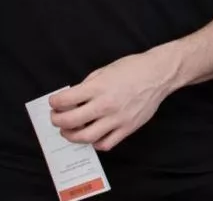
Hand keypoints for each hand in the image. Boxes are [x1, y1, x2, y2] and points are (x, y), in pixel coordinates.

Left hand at [48, 49, 181, 150]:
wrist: (158, 75)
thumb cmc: (132, 69)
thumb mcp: (104, 70)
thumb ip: (87, 86)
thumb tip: (73, 98)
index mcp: (98, 87)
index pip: (65, 100)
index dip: (55, 102)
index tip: (54, 102)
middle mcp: (105, 105)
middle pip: (71, 121)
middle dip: (57, 121)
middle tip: (56, 118)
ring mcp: (117, 119)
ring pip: (86, 137)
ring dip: (72, 136)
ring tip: (69, 130)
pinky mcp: (127, 128)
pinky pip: (106, 143)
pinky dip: (95, 143)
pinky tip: (93, 136)